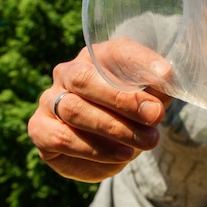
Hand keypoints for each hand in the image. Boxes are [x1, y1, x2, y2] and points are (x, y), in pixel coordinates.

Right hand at [27, 39, 171, 181]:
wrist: (111, 143)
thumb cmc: (132, 111)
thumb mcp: (152, 96)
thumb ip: (158, 87)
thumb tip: (165, 77)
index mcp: (96, 56)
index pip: (115, 51)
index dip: (140, 61)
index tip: (166, 76)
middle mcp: (67, 73)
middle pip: (86, 79)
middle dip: (123, 100)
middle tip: (154, 116)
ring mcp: (48, 100)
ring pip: (75, 110)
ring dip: (114, 129)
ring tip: (147, 141)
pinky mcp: (40, 130)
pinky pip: (62, 138)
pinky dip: (94, 149)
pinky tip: (121, 155)